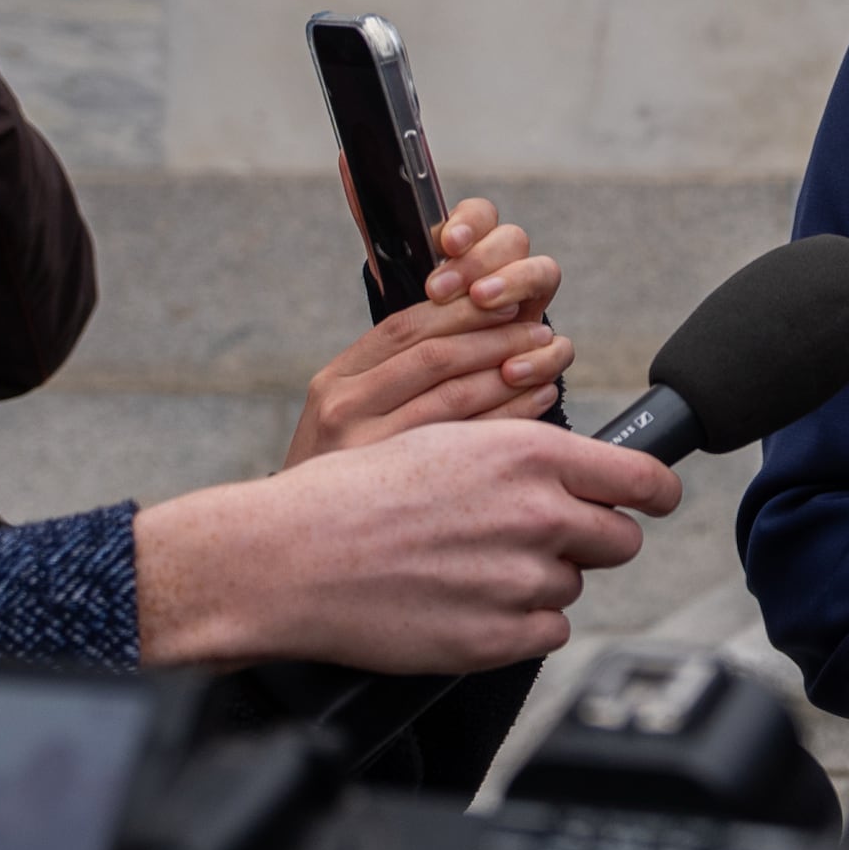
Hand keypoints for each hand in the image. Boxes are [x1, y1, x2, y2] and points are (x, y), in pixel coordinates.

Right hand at [134, 419, 677, 671]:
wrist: (292, 557)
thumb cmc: (358, 494)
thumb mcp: (451, 439)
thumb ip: (526, 456)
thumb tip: (581, 470)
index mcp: (532, 455)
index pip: (642, 479)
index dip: (656, 493)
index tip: (656, 500)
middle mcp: (540, 515)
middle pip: (620, 540)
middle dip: (590, 540)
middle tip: (535, 540)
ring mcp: (522, 581)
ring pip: (573, 587)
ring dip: (539, 582)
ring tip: (469, 568)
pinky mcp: (499, 639)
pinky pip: (547, 634)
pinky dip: (519, 625)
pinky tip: (467, 604)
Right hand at [285, 195, 570, 468]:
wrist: (303, 546)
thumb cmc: (345, 473)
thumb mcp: (349, 414)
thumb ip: (394, 372)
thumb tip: (468, 323)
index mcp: (336, 380)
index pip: (405, 327)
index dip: (463, 311)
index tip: (508, 302)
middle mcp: (344, 408)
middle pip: (435, 356)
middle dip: (496, 338)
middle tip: (540, 331)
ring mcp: (365, 450)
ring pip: (455, 395)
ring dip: (510, 372)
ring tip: (545, 361)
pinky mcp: (394, 488)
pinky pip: (468, 440)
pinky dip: (510, 415)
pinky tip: (537, 402)